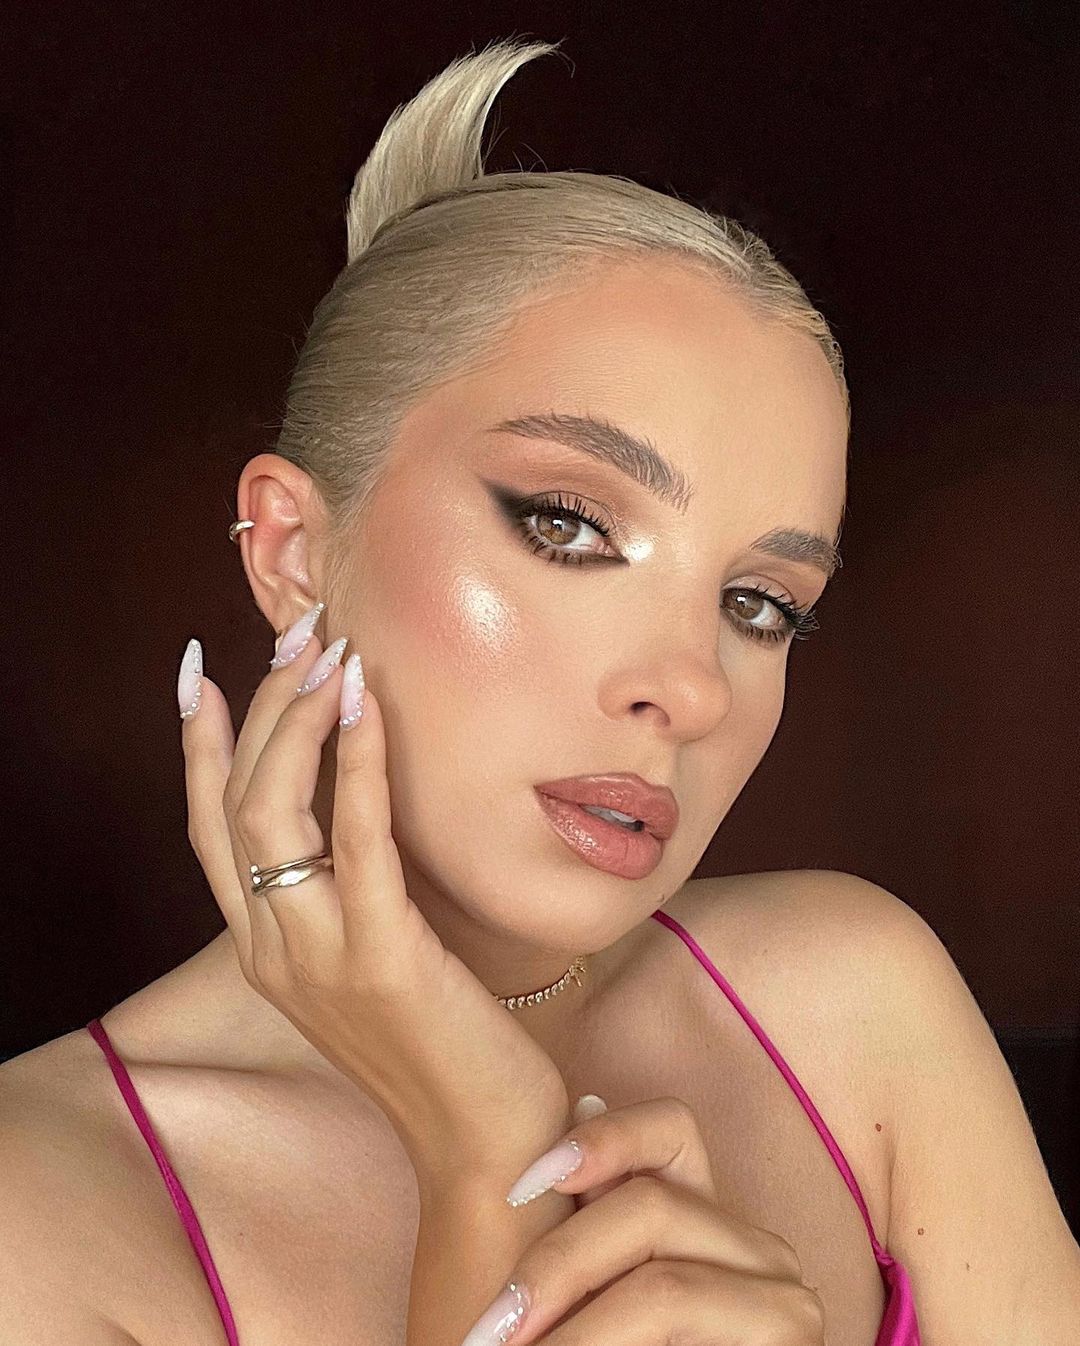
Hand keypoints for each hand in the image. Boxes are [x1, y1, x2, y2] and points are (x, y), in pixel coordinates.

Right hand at [179, 622, 569, 1177]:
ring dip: (295, 720)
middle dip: (259, 708)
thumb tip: (364, 804)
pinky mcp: (381, 960)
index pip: (207, 831)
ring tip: (326, 652)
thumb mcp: (379, 958)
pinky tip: (367, 706)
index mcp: (268, 947)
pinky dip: (355, 764)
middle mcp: (273, 949)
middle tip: (298, 635)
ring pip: (269, 814)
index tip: (199, 674)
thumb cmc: (444, 1043)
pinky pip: (355, 843)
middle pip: (232, 804)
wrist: (485, 1148)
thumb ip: (355, 890)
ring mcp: (317, 958)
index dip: (197, 748)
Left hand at [460, 1096, 826, 1343]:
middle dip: (557, 1265)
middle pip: (651, 1209)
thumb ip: (592, 1207)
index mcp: (708, 1215)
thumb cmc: (589, 1342)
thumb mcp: (590, 1285)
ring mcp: (781, 1305)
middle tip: (487, 1330)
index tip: (518, 1183)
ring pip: (666, 1285)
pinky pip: (677, 1313)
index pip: (670, 1127)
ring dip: (577, 1331)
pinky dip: (599, 1345)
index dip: (598, 1139)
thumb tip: (580, 1096)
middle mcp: (758, 1248)